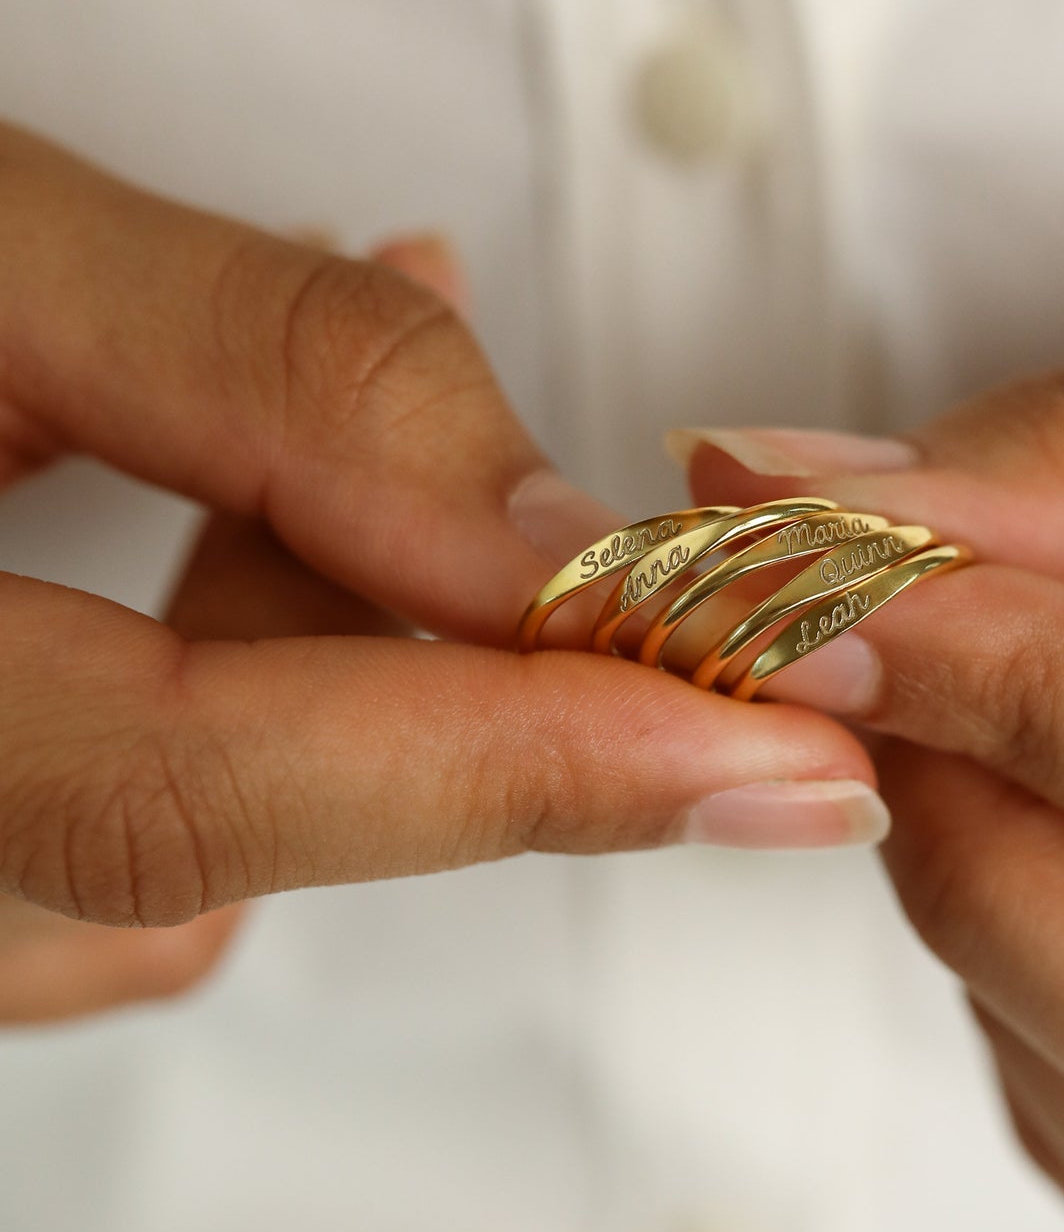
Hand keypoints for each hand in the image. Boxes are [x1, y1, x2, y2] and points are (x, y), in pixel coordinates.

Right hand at [0, 125, 881, 1022]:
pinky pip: (132, 840)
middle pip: (210, 829)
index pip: (184, 782)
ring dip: (330, 656)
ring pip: (181, 848)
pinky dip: (250, 691)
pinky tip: (252, 536)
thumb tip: (553, 550)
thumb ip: (275, 383)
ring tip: (344, 459)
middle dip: (455, 687)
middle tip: (617, 560)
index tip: (763, 753)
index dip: (499, 763)